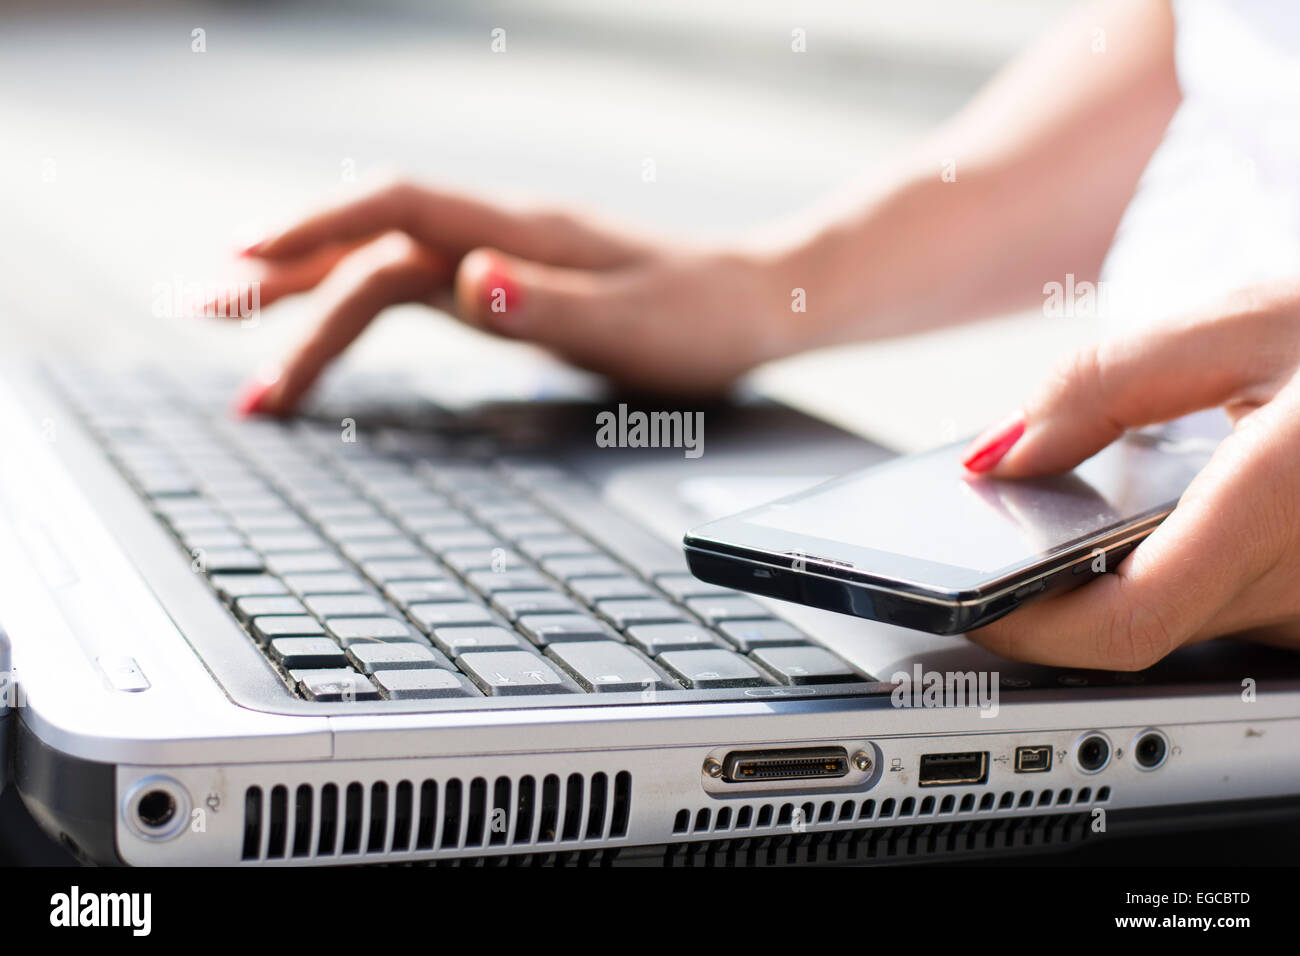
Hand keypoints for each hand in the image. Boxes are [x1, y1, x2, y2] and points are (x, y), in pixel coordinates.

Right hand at [209, 180, 801, 413]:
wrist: (753, 305)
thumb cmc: (701, 322)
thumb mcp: (634, 325)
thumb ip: (548, 302)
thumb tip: (464, 281)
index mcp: (521, 236)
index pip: (397, 212)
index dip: (316, 229)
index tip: (245, 262)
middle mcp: (497, 238)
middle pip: (367, 236)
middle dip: (279, 271)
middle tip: (194, 307)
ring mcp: (497, 261)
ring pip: (377, 261)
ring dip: (301, 291)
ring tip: (229, 323)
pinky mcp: (504, 289)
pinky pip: (410, 288)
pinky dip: (353, 308)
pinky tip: (322, 322)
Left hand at [960, 279, 1299, 669]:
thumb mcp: (1241, 321)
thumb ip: (1102, 388)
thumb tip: (1000, 454)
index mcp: (1290, 505)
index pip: (1125, 628)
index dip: (1028, 629)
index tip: (967, 602)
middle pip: (1143, 630)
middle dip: (1058, 591)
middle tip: (1007, 530)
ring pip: (1188, 623)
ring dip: (1120, 580)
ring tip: (1087, 509)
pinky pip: (1234, 609)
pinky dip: (1179, 572)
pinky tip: (1171, 515)